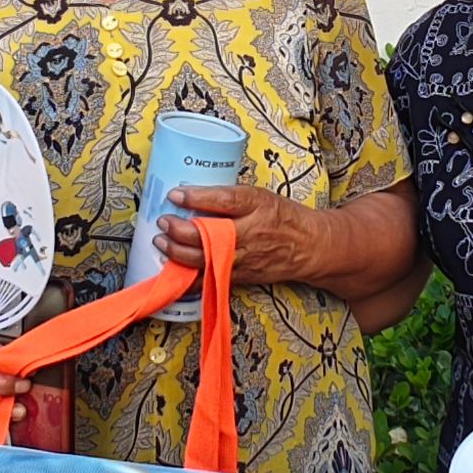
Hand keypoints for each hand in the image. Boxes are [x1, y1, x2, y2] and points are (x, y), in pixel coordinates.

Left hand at [155, 183, 326, 285]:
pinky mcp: (241, 276)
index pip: (225, 201)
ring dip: (178, 253)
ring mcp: (245, 259)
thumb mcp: (261, 196)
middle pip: (210, 235)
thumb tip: (192, 194)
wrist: (310, 246)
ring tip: (162, 242)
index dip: (197, 198)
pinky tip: (174, 269)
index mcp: (257, 207)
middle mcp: (250, 234)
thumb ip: (230, 196)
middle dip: (180, 230)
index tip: (176, 194)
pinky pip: (211, 278)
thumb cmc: (283, 217)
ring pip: (206, 259)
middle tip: (164, 221)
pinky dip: (190, 276)